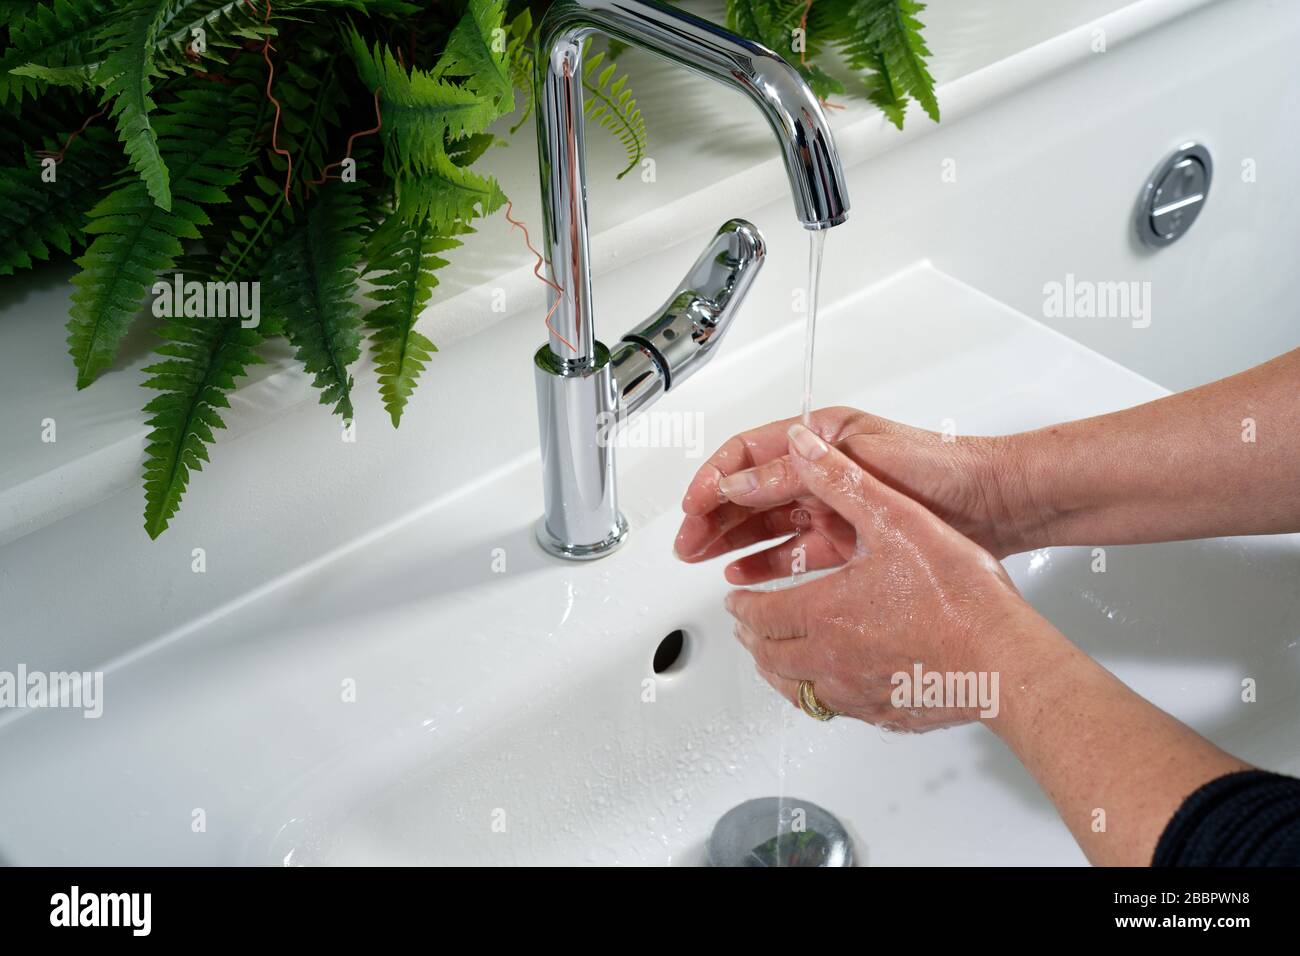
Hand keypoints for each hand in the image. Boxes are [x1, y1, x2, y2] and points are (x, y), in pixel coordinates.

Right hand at [674, 407, 1032, 585]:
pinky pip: (794, 551)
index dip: (715, 480)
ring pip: (766, 524)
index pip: (748, 456)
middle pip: (749, 492)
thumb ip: (797, 471)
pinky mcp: (849, 538)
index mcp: (820, 437)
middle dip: (713, 517)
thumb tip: (738, 482)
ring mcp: (834, 505)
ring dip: (732, 541)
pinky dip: (766, 563)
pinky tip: (744, 575)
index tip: (693, 507)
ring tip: (703, 561)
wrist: (996, 502)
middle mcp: (822, 469)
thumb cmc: (942, 467)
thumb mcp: (859, 462)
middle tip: (687, 544)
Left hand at [723, 423, 1050, 730]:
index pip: (760, 611)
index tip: (735, 599)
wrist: (1002, 656)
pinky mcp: (884, 714)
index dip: (742, 603)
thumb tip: (803, 448)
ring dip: (774, 670)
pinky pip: (833, 709)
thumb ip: (842, 481)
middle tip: (745, 626)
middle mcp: (829, 658)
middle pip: (769, 653)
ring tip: (770, 657)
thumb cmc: (956, 595)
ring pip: (794, 688)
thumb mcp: (895, 518)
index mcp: (823, 611)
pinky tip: (826, 688)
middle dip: (751, 636)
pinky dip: (814, 695)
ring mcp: (855, 692)